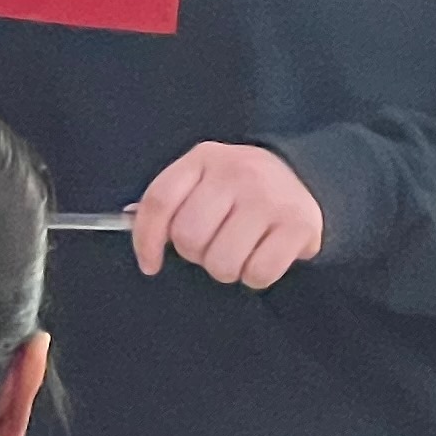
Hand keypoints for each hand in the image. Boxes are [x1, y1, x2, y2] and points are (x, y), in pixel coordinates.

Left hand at [131, 141, 326, 290]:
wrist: (307, 177)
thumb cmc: (242, 188)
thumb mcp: (205, 178)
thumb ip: (171, 199)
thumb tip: (129, 219)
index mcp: (204, 159)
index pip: (159, 202)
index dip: (146, 240)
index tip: (150, 263)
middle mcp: (237, 173)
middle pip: (189, 237)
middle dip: (195, 254)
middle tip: (212, 246)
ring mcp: (268, 198)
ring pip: (222, 262)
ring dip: (226, 268)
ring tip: (239, 250)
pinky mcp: (297, 224)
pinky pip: (258, 272)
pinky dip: (256, 276)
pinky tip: (261, 256)